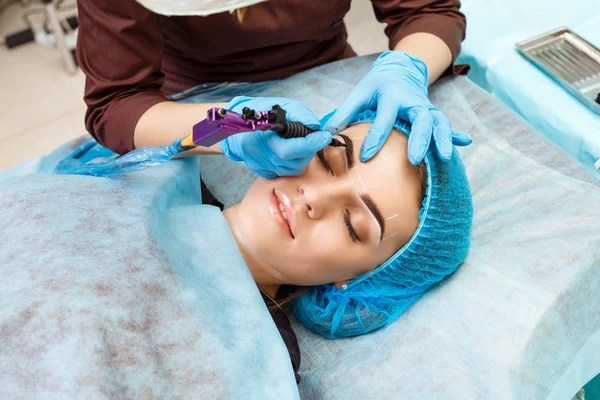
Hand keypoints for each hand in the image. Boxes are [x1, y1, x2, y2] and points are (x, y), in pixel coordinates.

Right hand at [219, 96, 331, 177]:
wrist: (235, 125)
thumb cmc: (258, 112)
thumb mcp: (279, 105)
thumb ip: (300, 114)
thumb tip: (317, 126)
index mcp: (267, 140)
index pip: (297, 149)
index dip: (314, 143)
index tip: (325, 136)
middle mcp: (266, 158)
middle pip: (299, 162)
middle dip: (310, 149)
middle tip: (312, 138)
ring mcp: (264, 167)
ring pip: (294, 169)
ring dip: (302, 157)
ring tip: (299, 143)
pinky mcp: (264, 172)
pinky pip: (285, 172)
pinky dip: (292, 162)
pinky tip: (289, 151)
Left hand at [323, 51, 471, 164]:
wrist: (400, 68)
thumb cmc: (377, 85)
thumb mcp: (360, 92)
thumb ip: (344, 112)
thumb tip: (326, 133)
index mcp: (392, 96)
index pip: (384, 118)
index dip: (376, 137)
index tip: (368, 156)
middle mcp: (412, 102)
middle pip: (420, 120)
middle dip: (419, 139)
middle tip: (415, 159)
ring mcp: (425, 108)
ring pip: (438, 123)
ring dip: (442, 139)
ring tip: (444, 156)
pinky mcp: (432, 114)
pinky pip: (446, 124)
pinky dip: (455, 134)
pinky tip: (465, 142)